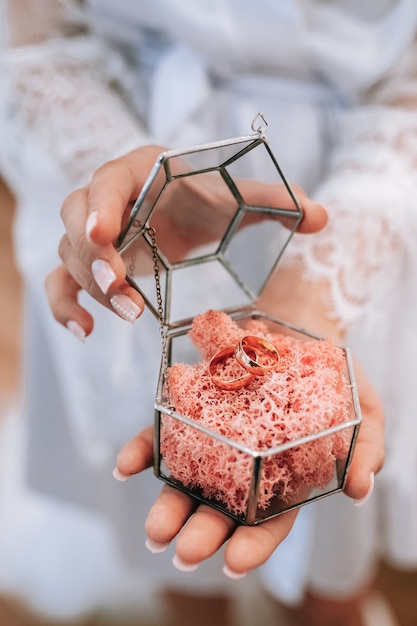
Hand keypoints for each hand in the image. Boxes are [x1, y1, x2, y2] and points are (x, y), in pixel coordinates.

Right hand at [45, 145, 326, 336]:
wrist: (188, 208)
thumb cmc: (208, 197)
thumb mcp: (238, 198)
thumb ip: (276, 202)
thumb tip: (321, 217)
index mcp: (141, 172)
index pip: (109, 181)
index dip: (100, 206)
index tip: (104, 235)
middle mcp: (108, 199)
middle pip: (75, 221)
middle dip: (95, 259)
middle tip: (123, 293)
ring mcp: (94, 233)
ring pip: (68, 256)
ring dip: (91, 289)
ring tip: (132, 316)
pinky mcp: (92, 265)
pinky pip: (59, 283)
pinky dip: (64, 307)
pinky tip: (84, 331)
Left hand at [113, 359, 383, 576]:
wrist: (298, 328)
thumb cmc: (333, 374)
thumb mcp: (364, 408)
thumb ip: (367, 448)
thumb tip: (359, 490)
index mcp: (285, 475)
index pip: (270, 519)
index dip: (253, 544)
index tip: (233, 562)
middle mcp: (246, 464)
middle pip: (223, 507)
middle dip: (203, 532)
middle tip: (183, 551)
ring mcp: (217, 437)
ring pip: (189, 477)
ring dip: (169, 502)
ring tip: (155, 528)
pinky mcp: (192, 407)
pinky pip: (165, 431)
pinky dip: (145, 450)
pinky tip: (127, 466)